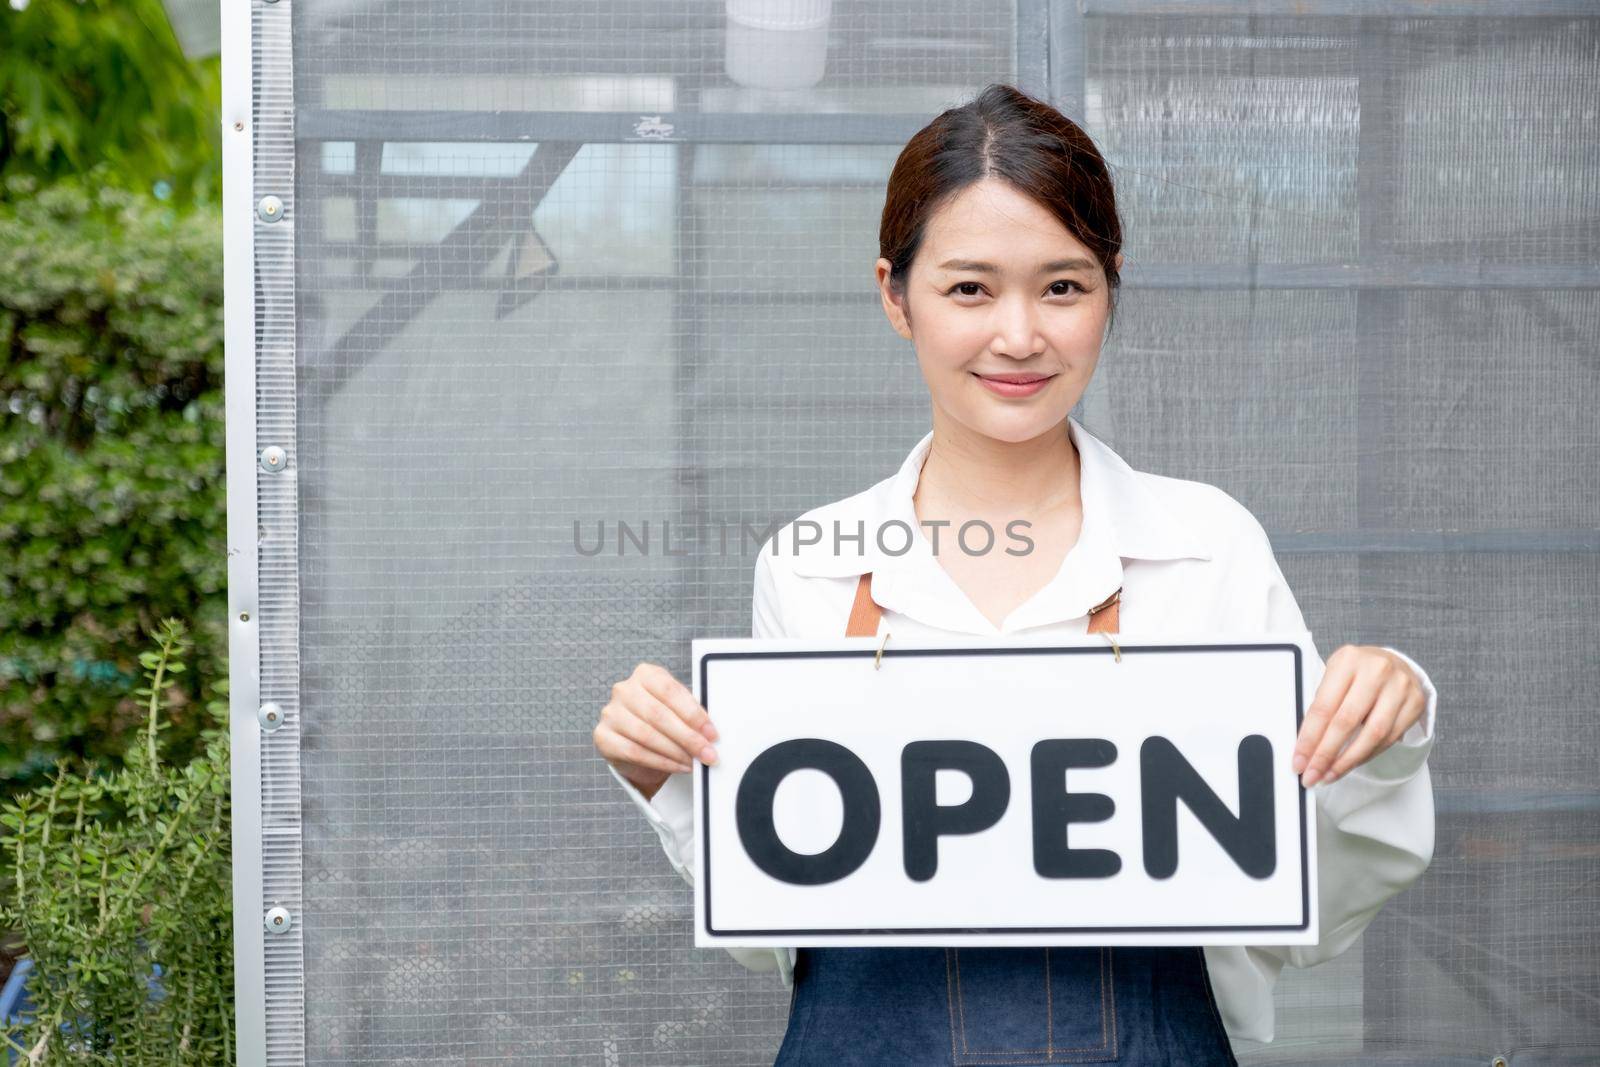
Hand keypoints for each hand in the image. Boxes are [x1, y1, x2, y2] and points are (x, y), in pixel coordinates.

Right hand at [593, 662, 719, 795]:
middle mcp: (624, 690)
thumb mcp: (678, 710)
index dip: (694, 714)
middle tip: (706, 754)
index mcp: (645, 674)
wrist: (637, 743)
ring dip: (675, 752)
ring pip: (647, 735)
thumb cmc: (662, 722)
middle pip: (659, 714)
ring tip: (693, 762)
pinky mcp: (603, 737)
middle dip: (687, 737)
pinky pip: (634, 752)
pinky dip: (660, 762)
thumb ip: (691, 715)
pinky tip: (676, 766)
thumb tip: (710, 733)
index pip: (670, 691)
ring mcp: (611, 713)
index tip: (711, 733)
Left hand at [1292, 645, 1426, 787]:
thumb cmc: (1356, 673)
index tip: (1298, 761)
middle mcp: (1376, 671)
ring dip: (1347, 761)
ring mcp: (1400, 687)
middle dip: (1325, 754)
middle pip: (1346, 722)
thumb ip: (1321, 706)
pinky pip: (1390, 739)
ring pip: (1372, 735)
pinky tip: (1351, 763)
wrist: (1393, 663)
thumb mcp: (1334, 677)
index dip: (1309, 739)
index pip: (1323, 707)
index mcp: (1347, 660)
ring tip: (1329, 775)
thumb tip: (1305, 747)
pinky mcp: (1416, 703)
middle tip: (1312, 775)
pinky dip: (1367, 755)